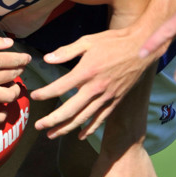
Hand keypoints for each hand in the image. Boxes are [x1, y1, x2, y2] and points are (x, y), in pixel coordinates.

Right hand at [0, 32, 30, 122]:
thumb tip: (10, 44)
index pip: (16, 61)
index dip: (24, 59)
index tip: (26, 59)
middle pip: (13, 78)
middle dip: (19, 73)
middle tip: (18, 71)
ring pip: (8, 97)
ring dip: (14, 93)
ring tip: (13, 89)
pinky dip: (0, 116)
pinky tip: (2, 112)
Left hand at [31, 28, 152, 138]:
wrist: (141, 48)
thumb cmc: (113, 41)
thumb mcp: (87, 41)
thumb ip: (66, 51)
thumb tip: (47, 60)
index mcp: (86, 71)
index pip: (60, 87)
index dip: (45, 93)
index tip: (34, 96)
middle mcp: (95, 88)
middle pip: (70, 109)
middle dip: (52, 120)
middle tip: (38, 126)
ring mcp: (107, 97)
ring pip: (83, 118)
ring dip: (66, 128)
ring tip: (52, 135)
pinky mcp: (116, 101)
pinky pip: (100, 119)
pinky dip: (90, 129)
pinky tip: (80, 136)